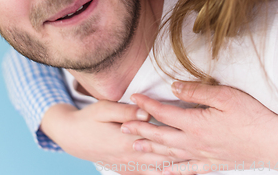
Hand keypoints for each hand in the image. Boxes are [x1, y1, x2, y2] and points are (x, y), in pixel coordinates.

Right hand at [41, 101, 185, 174]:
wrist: (72, 137)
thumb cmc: (89, 119)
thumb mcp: (104, 108)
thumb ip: (126, 111)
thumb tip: (147, 111)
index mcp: (126, 139)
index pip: (157, 138)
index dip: (176, 135)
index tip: (195, 131)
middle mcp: (130, 156)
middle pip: (162, 156)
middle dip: (184, 154)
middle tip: (204, 150)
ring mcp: (128, 166)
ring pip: (158, 170)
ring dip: (177, 168)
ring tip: (198, 166)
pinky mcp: (126, 170)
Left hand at [121, 83, 277, 173]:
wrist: (271, 142)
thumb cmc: (250, 116)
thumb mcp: (224, 96)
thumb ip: (195, 92)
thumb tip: (173, 88)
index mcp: (196, 124)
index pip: (164, 113)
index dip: (147, 105)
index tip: (133, 97)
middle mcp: (195, 143)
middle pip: (161, 137)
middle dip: (140, 131)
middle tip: (123, 127)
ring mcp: (202, 157)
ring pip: (170, 155)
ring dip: (150, 151)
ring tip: (135, 149)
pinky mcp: (212, 164)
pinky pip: (187, 170)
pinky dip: (173, 170)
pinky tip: (165, 171)